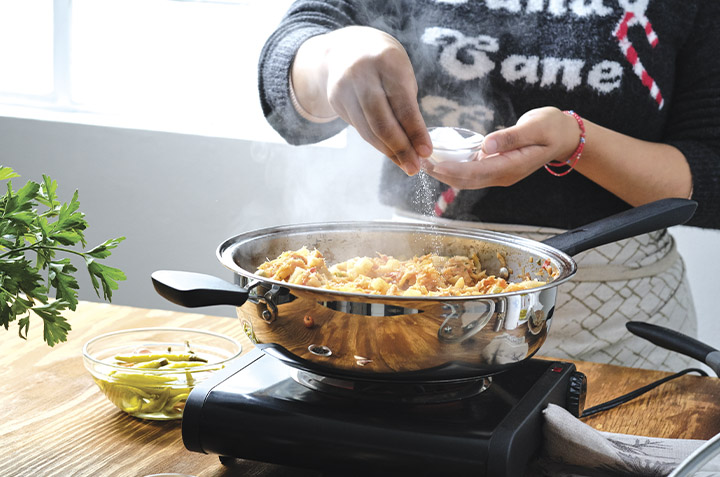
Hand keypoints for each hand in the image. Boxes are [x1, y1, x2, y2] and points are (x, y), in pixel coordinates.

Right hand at [292, 26, 431, 174]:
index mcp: (387, 63)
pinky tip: (390, 152)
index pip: (403, 105)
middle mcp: (362, 75)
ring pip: (368, 130)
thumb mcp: (401, 75)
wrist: (347, 48)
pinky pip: (359, 128)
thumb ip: (408, 106)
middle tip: (414, 167)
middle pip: (381, 122)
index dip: (416, 132)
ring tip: (405, 164)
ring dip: (388, 151)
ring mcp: (345, 88)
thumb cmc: (386, 65)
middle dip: (400, 148)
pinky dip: (376, 143)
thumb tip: (418, 146)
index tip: (426, 152)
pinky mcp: (335, 100)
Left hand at [425, 107, 580, 188]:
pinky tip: (440, 159)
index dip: (453, 170)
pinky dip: (454, 167)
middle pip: (467, 180)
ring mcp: (499, 173)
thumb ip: (511, 137)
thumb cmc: (552, 128)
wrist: (564, 135)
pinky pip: (472, 171)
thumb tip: (487, 145)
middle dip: (443, 174)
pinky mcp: (496, 167)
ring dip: (445, 173)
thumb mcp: (535, 128)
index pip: (476, 173)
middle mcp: (502, 175)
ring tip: (424, 164)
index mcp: (511, 167)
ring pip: (467, 179)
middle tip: (420, 164)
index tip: (434, 164)